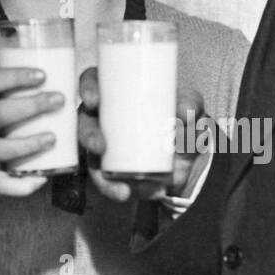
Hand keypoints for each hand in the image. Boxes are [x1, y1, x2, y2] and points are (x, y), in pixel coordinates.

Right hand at [78, 66, 212, 202]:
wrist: (188, 159)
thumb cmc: (182, 123)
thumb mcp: (190, 111)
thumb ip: (191, 106)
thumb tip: (183, 111)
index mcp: (118, 94)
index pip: (94, 82)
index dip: (88, 88)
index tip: (94, 99)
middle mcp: (104, 118)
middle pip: (84, 122)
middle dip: (87, 135)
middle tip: (100, 146)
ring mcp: (104, 146)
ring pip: (89, 156)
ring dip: (97, 170)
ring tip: (119, 181)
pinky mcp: (109, 171)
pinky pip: (104, 180)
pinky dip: (111, 188)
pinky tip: (124, 193)